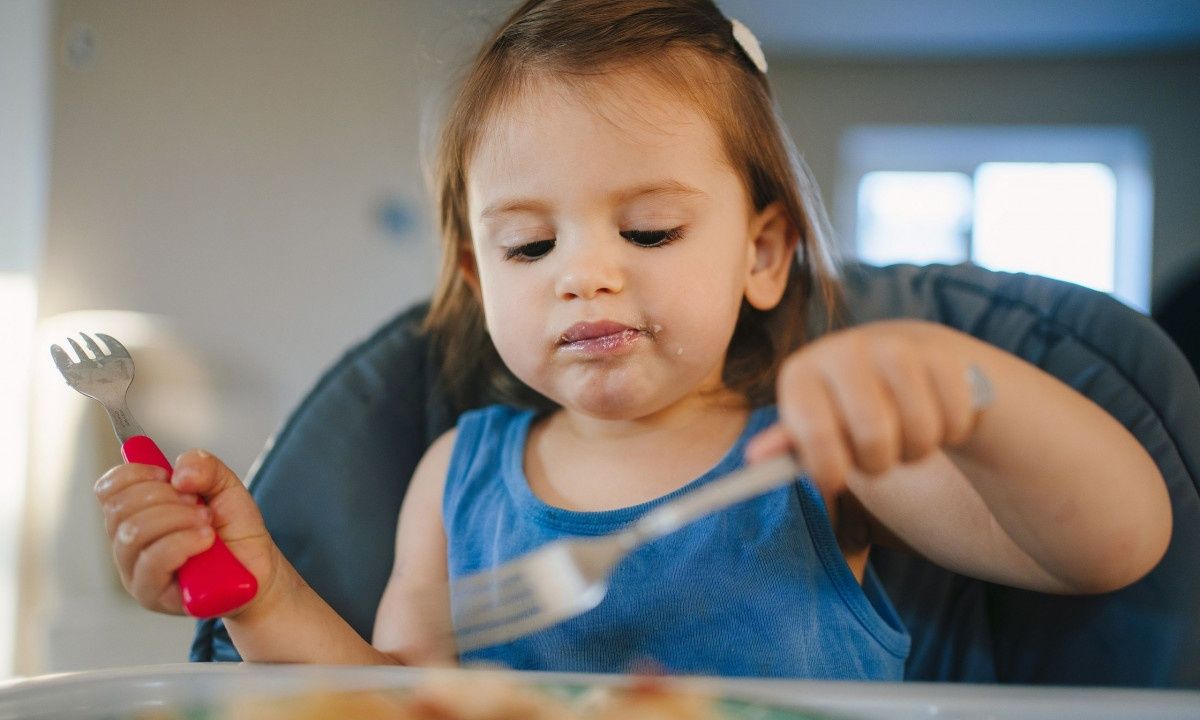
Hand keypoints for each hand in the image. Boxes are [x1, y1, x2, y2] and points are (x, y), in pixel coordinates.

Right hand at [94, 449, 278, 615]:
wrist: (259, 569)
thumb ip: (204, 466)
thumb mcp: (225, 486)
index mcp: (136, 514)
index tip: (168, 475)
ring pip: (133, 533)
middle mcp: (128, 545)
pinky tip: (206, 541)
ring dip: (177, 519)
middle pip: (119, 509)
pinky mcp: (150, 595)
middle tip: (199, 506)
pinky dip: (183, 542)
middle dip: (165, 497)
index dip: (135, 474)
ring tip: (207, 523)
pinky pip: (153, 561)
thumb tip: (178, 474)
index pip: (108, 489)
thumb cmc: (234, 531)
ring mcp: (135, 572)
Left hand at [746, 320, 982, 494]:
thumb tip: (756, 458)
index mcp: (802, 371)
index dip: (828, 468)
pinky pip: (953, 422)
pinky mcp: (941, 355)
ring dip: (914, 451)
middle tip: (873, 453)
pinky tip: (931, 414)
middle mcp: (845, 350)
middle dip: (878, 463)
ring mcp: (896, 348)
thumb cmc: (844, 405)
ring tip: (900, 434)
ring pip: (918, 433)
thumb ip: (790, 444)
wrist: (901, 358)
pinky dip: (948, 433)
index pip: (813, 430)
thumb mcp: (813, 422)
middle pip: (874, 438)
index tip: (835, 482)